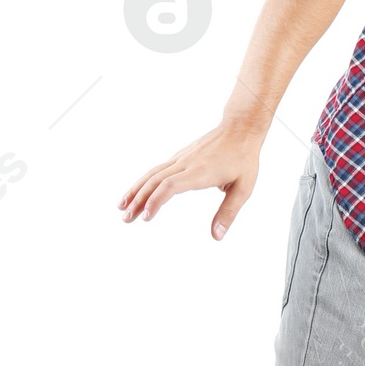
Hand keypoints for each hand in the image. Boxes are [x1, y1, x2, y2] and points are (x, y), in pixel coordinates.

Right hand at [119, 116, 263, 237]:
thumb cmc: (244, 159)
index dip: (156, 201)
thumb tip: (217, 237)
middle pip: (155, 181)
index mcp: (200, 172)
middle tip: (126, 219)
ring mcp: (181, 158)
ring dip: (136, 190)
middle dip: (138, 200)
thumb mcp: (243, 188)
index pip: (171, 186)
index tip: (146, 217)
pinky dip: (143, 181)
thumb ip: (228, 212)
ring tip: (121, 207)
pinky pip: (157, 169)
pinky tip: (137, 191)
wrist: (240, 129)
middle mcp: (186, 164)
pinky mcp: (180, 157)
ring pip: (152, 174)